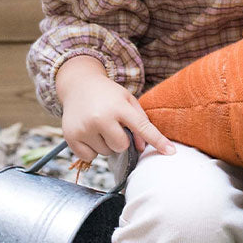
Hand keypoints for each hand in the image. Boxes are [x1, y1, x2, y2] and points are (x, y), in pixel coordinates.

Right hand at [56, 55, 174, 162]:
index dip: (158, 141)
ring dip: (106, 144)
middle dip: (121, 140)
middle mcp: (100, 118)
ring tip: (100, 126)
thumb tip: (142, 147)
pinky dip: (92, 150)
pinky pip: (89, 157)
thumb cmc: (108, 95)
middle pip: (121, 146)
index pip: (143, 127)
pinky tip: (89, 133)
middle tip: (114, 125)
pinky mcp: (70, 137)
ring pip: (105, 153)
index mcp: (119, 107)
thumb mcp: (128, 101)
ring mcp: (84, 129)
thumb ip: (140, 122)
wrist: (79, 85)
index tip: (171, 152)